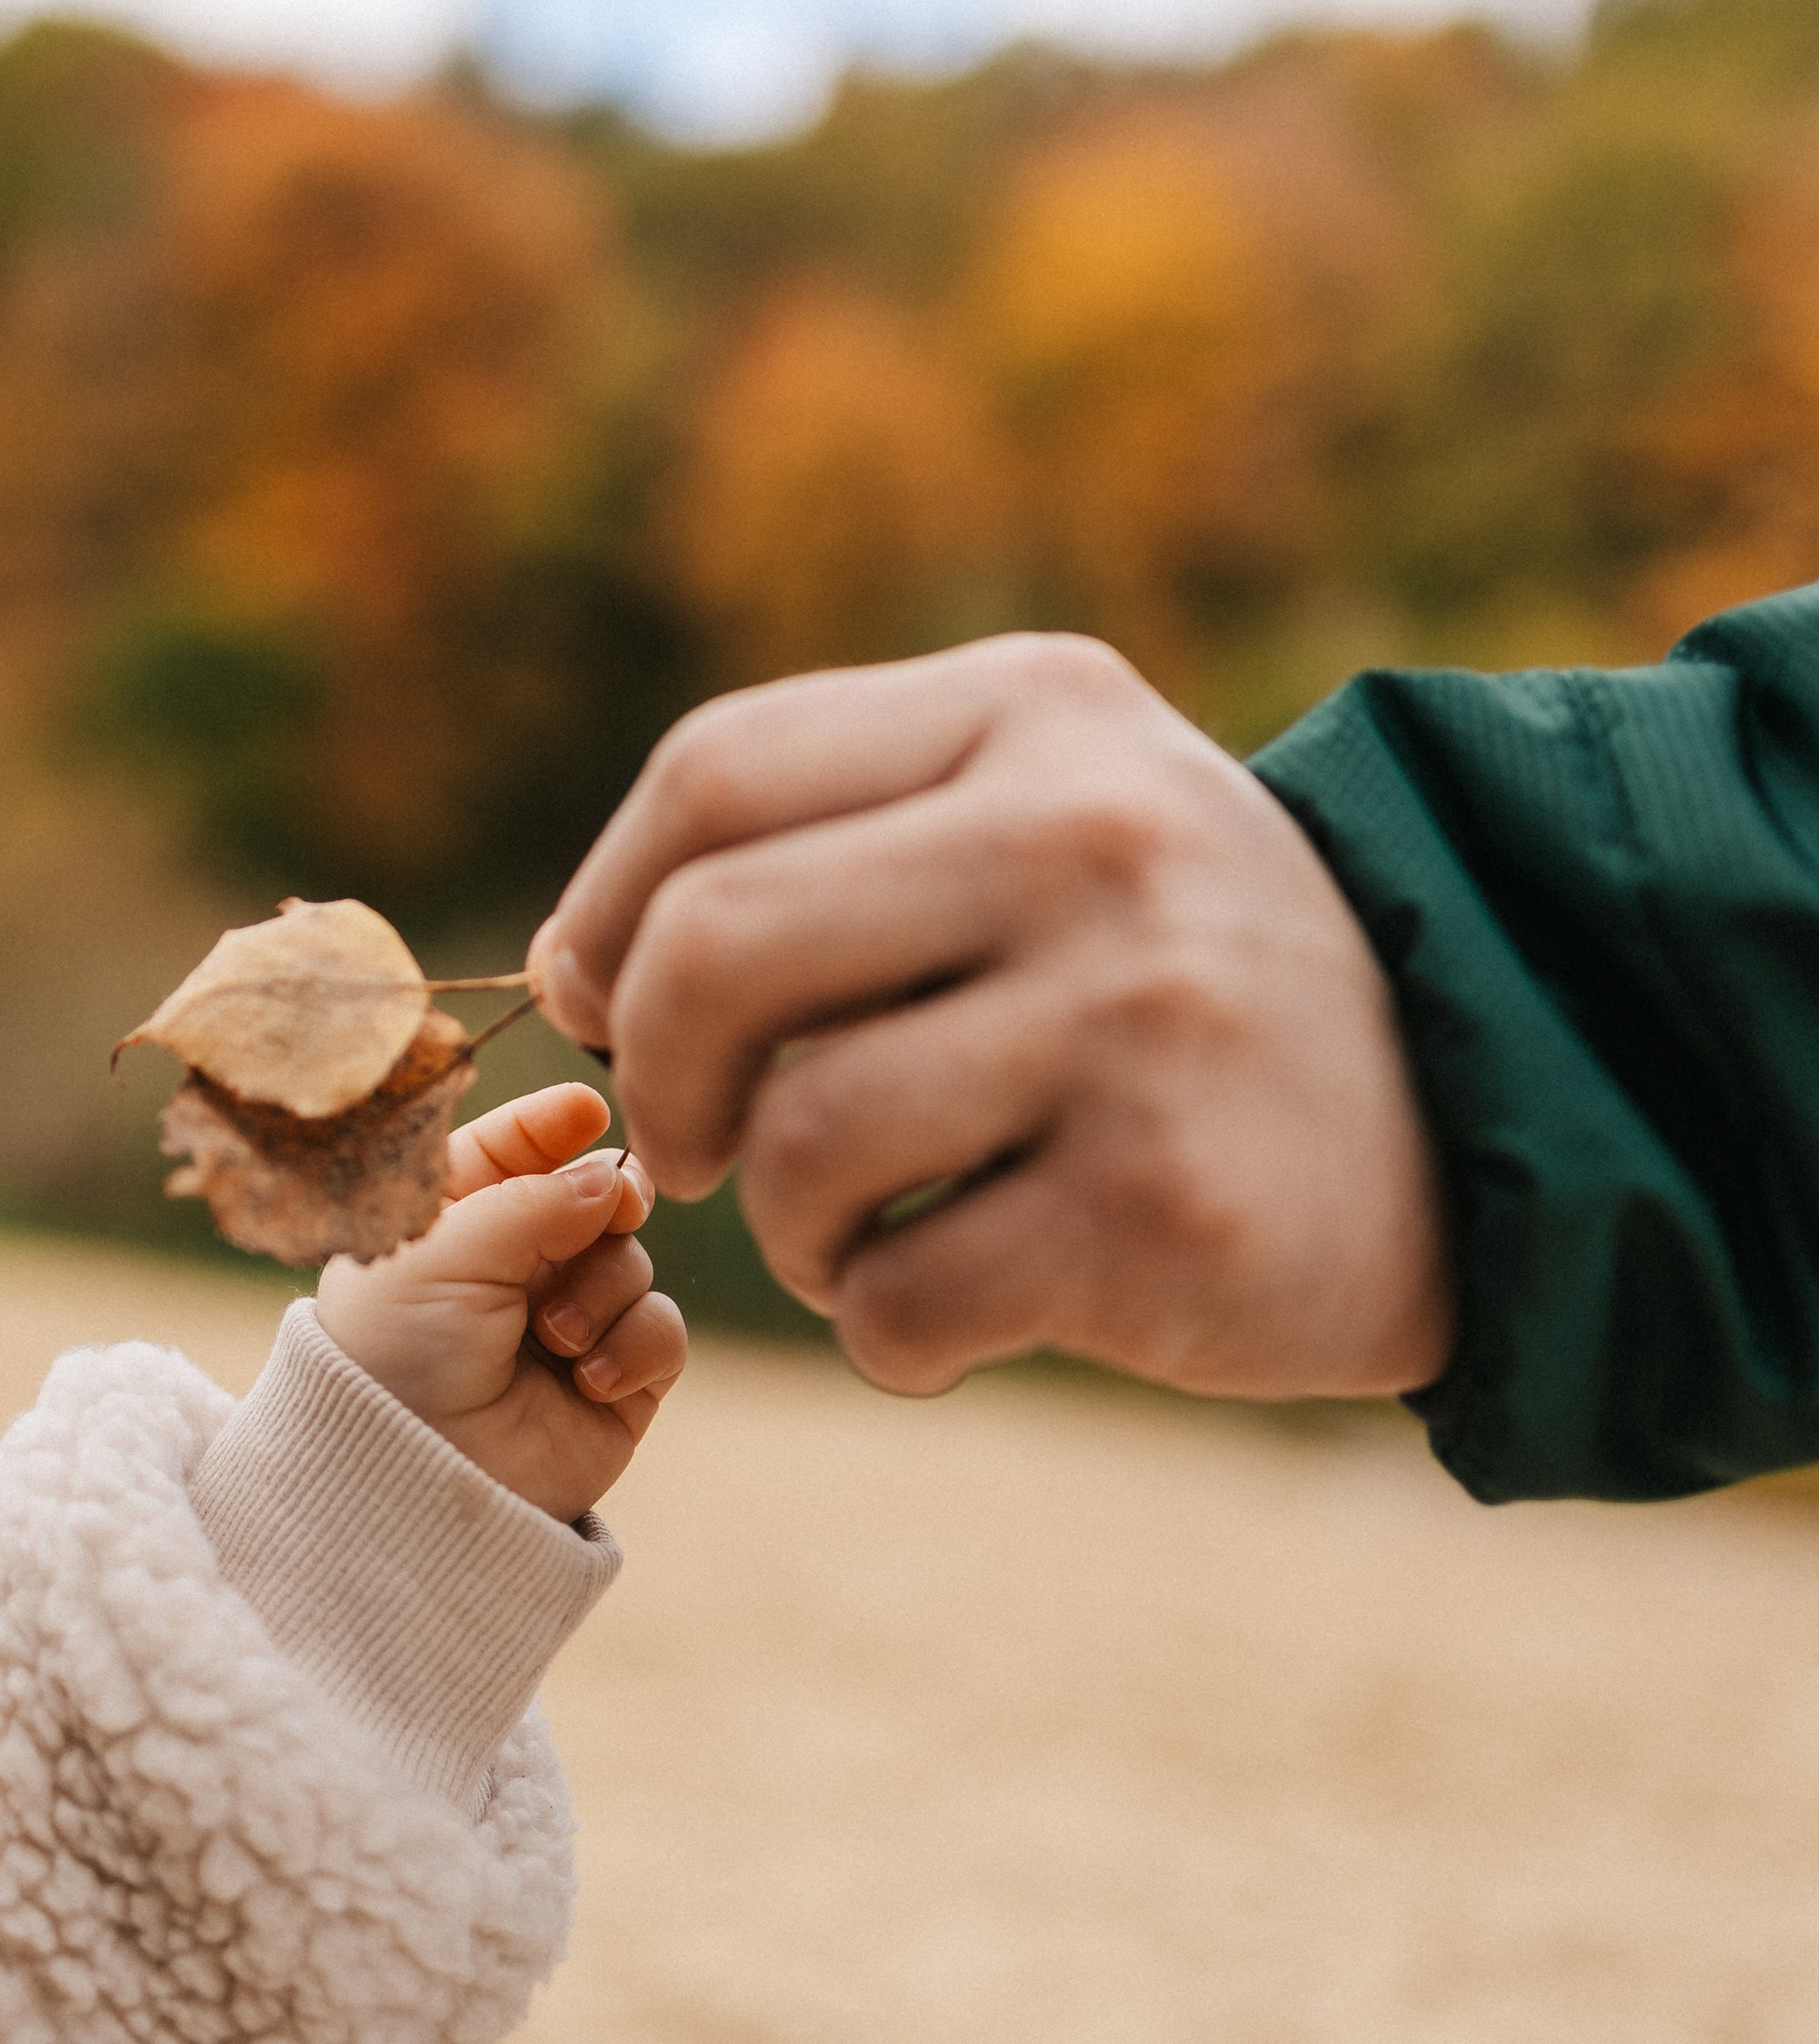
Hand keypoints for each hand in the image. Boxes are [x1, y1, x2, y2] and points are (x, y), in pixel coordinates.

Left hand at [314, 1082, 687, 1518]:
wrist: (412, 1480)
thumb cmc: (397, 1355)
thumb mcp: (447, 1250)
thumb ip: (534, 1197)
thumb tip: (613, 1179)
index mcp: (451, 1227)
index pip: (510, 1151)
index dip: (550, 1126)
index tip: (586, 1111)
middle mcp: (511, 1271)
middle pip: (594, 1197)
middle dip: (607, 1200)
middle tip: (611, 1210)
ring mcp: (567, 1326)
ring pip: (633, 1262)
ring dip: (603, 1291)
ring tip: (553, 1338)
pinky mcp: (615, 1385)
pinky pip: (662, 1331)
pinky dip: (636, 1346)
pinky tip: (590, 1381)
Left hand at [527, 635, 1453, 1403]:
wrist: (1475, 1117)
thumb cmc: (1181, 977)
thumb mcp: (1052, 814)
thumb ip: (827, 840)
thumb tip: (568, 964)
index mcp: (1039, 710)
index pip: (718, 776)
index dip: (609, 910)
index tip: (604, 1003)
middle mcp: (1089, 838)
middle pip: (716, 951)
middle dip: (661, 1078)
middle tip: (699, 1144)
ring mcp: (1134, 1022)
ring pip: (798, 1145)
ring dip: (785, 1229)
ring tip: (860, 1235)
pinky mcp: (1159, 1210)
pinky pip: (898, 1297)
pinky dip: (887, 1334)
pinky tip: (958, 1311)